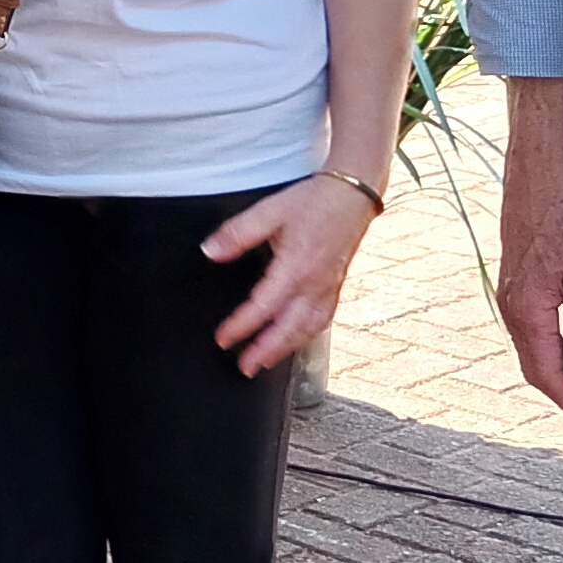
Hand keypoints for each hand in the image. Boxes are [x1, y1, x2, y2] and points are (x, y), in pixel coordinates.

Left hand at [203, 172, 372, 377]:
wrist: (352, 194)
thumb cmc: (314, 201)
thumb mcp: (269, 210)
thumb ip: (237, 233)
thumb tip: (210, 251)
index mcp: (296, 267)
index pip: (263, 307)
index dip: (241, 326)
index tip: (223, 339)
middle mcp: (315, 284)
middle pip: (288, 329)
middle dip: (265, 352)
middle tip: (245, 368)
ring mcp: (328, 287)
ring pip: (308, 329)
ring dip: (286, 349)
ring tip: (266, 362)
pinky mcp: (335, 286)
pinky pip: (322, 319)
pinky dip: (307, 335)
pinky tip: (296, 340)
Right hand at [493, 85, 562, 434]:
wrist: (537, 183)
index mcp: (528, 314)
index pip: (548, 375)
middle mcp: (512, 311)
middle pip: (534, 370)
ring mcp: (510, 299)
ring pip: (530, 352)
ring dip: (556, 375)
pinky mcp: (515, 286)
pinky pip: (530, 333)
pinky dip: (549, 353)